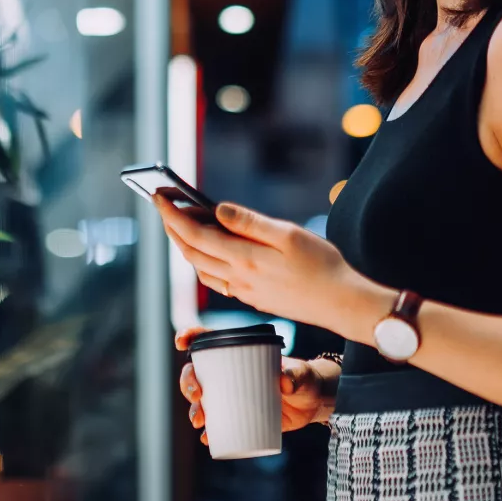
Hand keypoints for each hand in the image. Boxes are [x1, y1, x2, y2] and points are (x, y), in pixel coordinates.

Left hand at [154, 195, 355, 333]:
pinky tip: (209, 249)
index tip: (158, 196)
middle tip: (163, 204)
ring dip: (184, 244)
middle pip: (190, 252)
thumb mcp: (289, 234)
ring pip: (200, 267)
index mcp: (244, 259)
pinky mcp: (253, 298)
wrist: (343, 305)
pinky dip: (202, 260)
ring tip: (181, 221)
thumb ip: (249, 222)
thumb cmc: (323, 265)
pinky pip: (215, 279)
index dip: (171, 214)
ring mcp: (243, 292)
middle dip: (172, 226)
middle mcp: (237, 278)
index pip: (193, 234)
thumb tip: (216, 209)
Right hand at [176, 327, 334, 442]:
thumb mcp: (300, 374)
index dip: (190, 336)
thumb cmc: (303, 379)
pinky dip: (210, 432)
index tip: (181, 342)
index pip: (207, 339)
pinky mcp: (238, 416)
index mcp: (238, 352)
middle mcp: (228, 372)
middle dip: (187, 382)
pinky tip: (207, 438)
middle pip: (196, 372)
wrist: (311, 403)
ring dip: (194, 409)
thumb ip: (293, 376)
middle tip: (196, 394)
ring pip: (202, 400)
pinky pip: (217, 425)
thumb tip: (283, 385)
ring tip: (199, 420)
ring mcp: (231, 396)